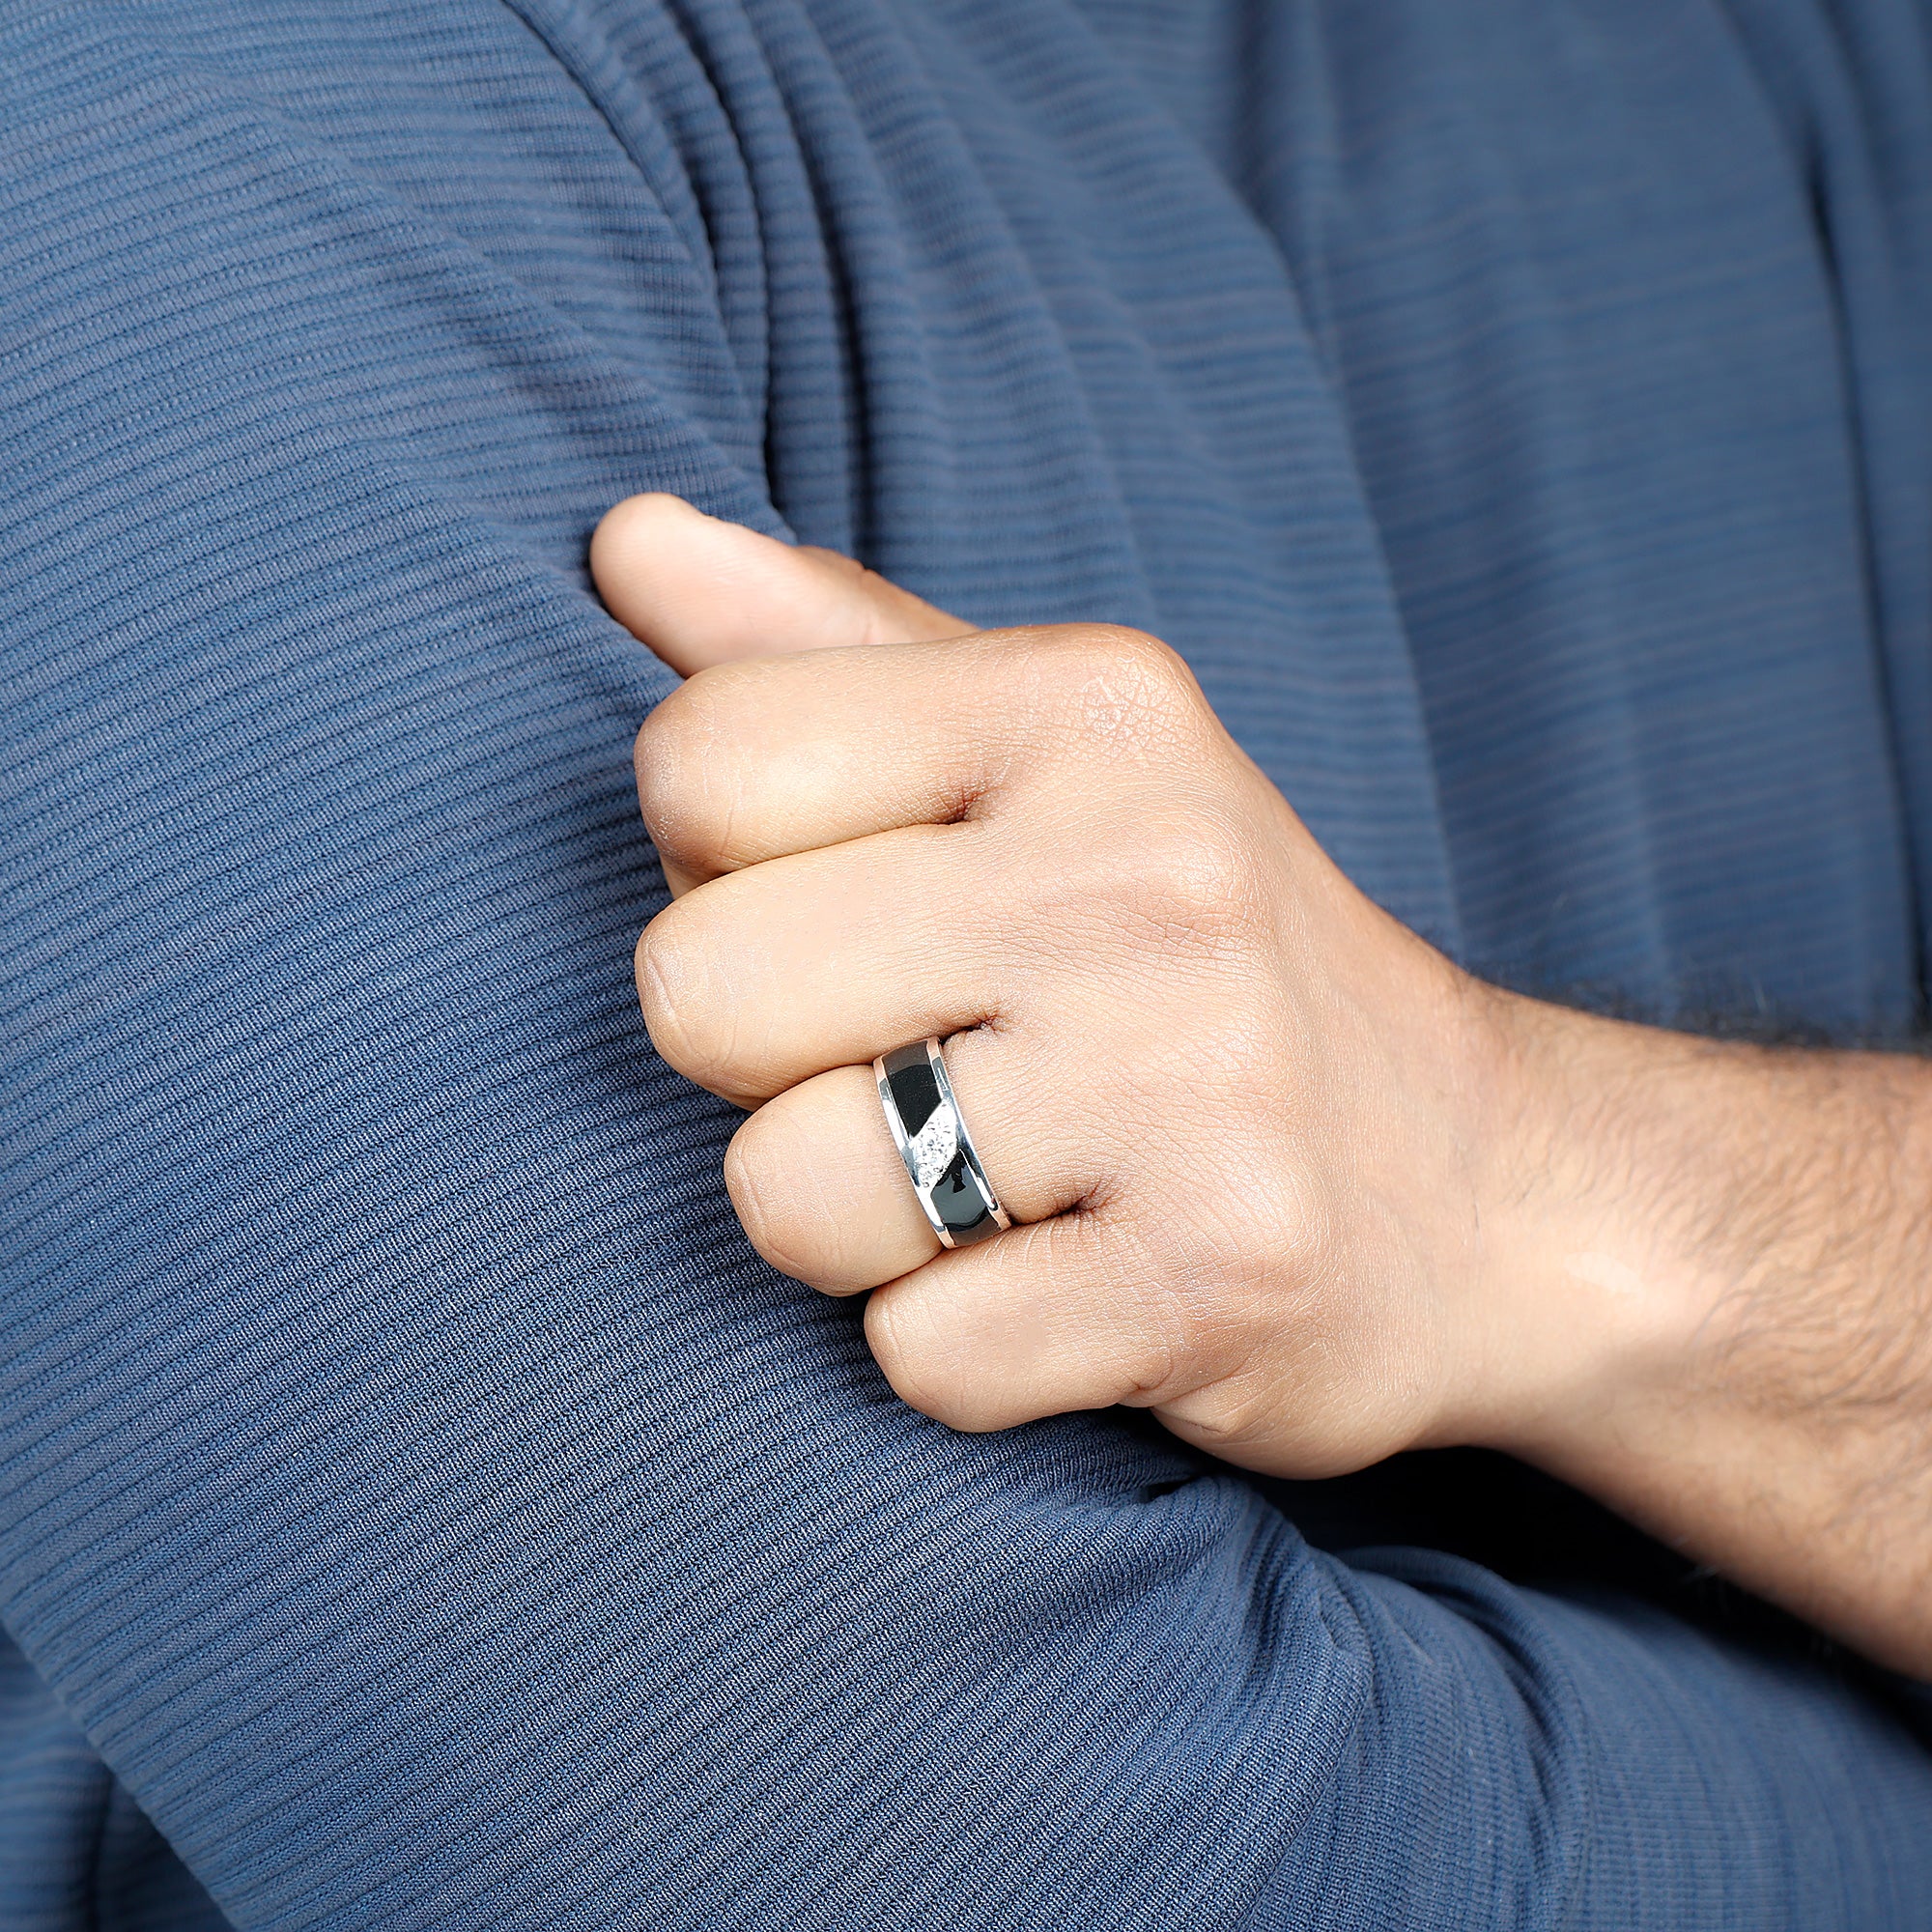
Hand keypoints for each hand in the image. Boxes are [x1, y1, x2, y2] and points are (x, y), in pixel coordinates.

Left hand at [595, 497, 1931, 1673]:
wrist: (1482, 1181)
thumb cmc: (1195, 949)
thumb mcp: (1048, 750)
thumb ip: (830, 647)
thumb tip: (623, 538)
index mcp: (1085, 705)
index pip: (700, 763)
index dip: (724, 870)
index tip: (859, 911)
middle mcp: (1146, 868)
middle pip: (698, 991)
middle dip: (769, 1063)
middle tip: (924, 1062)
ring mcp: (1197, 1078)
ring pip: (781, 1195)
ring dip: (856, 1222)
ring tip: (992, 1180)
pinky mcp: (1219, 1277)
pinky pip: (915, 1357)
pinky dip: (963, 1348)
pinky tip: (1072, 1280)